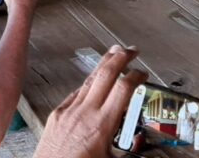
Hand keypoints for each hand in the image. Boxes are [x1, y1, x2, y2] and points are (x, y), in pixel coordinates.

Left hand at [33, 46, 147, 157]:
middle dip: (121, 57)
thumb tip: (142, 144)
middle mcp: (84, 114)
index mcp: (101, 125)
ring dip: (104, 64)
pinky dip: (88, 84)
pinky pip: (75, 93)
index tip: (142, 74)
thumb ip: (130, 149)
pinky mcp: (56, 115)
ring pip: (90, 80)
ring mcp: (68, 112)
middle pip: (106, 74)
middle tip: (131, 50)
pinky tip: (92, 82)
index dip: (136, 76)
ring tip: (113, 54)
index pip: (123, 88)